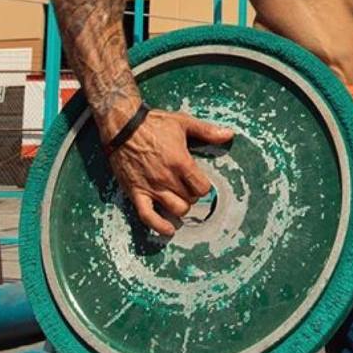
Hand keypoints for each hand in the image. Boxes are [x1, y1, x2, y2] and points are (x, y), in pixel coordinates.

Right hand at [108, 109, 233, 235]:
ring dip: (181, 207)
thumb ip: (207, 131)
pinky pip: (148, 216)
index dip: (203, 186)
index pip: (202, 187)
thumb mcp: (183, 122)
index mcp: (181, 162)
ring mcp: (151, 187)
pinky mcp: (136, 192)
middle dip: (192, 195)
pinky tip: (168, 230)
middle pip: (190, 199)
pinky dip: (159, 226)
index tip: (200, 181)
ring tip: (179, 199)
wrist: (123, 126)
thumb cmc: (154, 123)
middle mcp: (167, 178)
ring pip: (175, 210)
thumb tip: (229, 135)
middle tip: (188, 186)